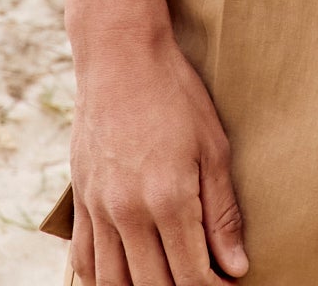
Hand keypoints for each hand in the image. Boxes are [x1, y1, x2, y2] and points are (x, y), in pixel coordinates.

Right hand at [69, 24, 247, 285]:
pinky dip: (102, 280)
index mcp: (167, 198)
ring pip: (114, 284)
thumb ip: (223, 212)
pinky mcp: (80, 198)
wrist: (120, 55)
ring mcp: (99, 208)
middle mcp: (127, 211)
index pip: (191, 278)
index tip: (229, 283)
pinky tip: (125, 276)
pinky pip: (83, 259)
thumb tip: (236, 266)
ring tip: (167, 280)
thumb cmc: (175, 93)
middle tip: (204, 282)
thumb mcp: (213, 146)